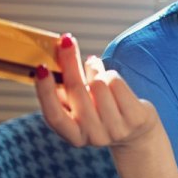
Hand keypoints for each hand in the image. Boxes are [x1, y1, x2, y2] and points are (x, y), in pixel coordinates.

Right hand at [35, 33, 177, 177]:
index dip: (45, 91)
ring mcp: (116, 129)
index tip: (41, 68)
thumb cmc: (100, 113)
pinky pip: (116, 83)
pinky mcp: (135, 119)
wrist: (136, 134)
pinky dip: (112, 76)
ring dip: (97, 72)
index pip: (54, 116)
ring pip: (99, 83)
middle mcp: (94, 136)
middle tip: (66, 41)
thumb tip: (52, 61)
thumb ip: (64, 90)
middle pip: (77, 90)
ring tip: (99, 76)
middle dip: (69, 61)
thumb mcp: (79, 107)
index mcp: (73, 136)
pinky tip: (114, 84)